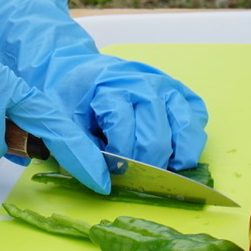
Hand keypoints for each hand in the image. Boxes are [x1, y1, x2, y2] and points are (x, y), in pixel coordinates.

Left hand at [0, 0, 207, 177]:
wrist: (70, 68)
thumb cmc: (65, 96)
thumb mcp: (57, 119)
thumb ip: (76, 149)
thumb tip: (103, 181)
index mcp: (105, 83)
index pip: (122, 122)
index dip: (119, 154)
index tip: (112, 170)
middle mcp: (138, 79)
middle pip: (156, 127)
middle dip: (147, 158)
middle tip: (136, 175)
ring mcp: (159, 82)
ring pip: (182, 118)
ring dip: (179, 149)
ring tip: (169, 170)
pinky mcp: (172, 89)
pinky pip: (193, 110)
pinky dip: (192, 133)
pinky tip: (180, 152)